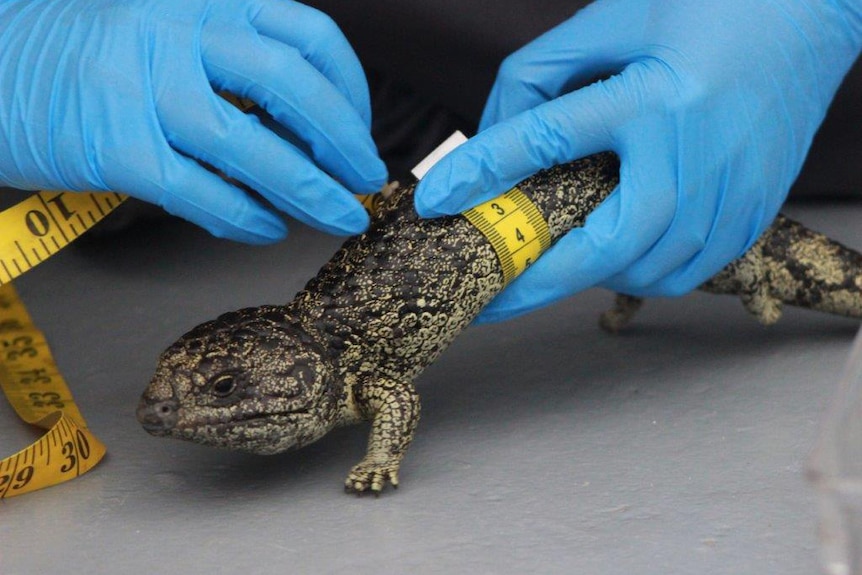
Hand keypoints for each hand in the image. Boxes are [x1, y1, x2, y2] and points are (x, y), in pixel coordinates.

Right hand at [0, 0, 385, 242]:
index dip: (351, 90)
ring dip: (311, 191)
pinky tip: (265, 230)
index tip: (361, 131)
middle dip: (346, 143)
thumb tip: (314, 125)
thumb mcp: (171, 30)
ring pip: (252, 146)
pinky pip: (200, 192)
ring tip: (339, 218)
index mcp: (204, 0)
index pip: (308, 36)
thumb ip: (236, 62)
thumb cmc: (93, 58)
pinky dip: (244, 218)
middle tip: (367, 181)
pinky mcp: (114, 146)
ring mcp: (141, 86)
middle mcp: (176, 31)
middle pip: (292, 87)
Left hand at [415, 0, 861, 321]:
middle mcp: (694, 151)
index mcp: (652, 95)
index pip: (546, 140)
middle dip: (538, 282)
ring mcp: (731, 191)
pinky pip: (688, 271)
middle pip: (607, 244)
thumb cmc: (706, 8)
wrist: (811, 14)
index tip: (433, 202)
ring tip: (553, 267)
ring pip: (649, 270)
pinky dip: (642, 274)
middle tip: (491, 299)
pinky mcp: (753, 211)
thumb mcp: (612, 21)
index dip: (481, 173)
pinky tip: (618, 253)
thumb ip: (541, 75)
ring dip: (591, 278)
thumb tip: (492, 136)